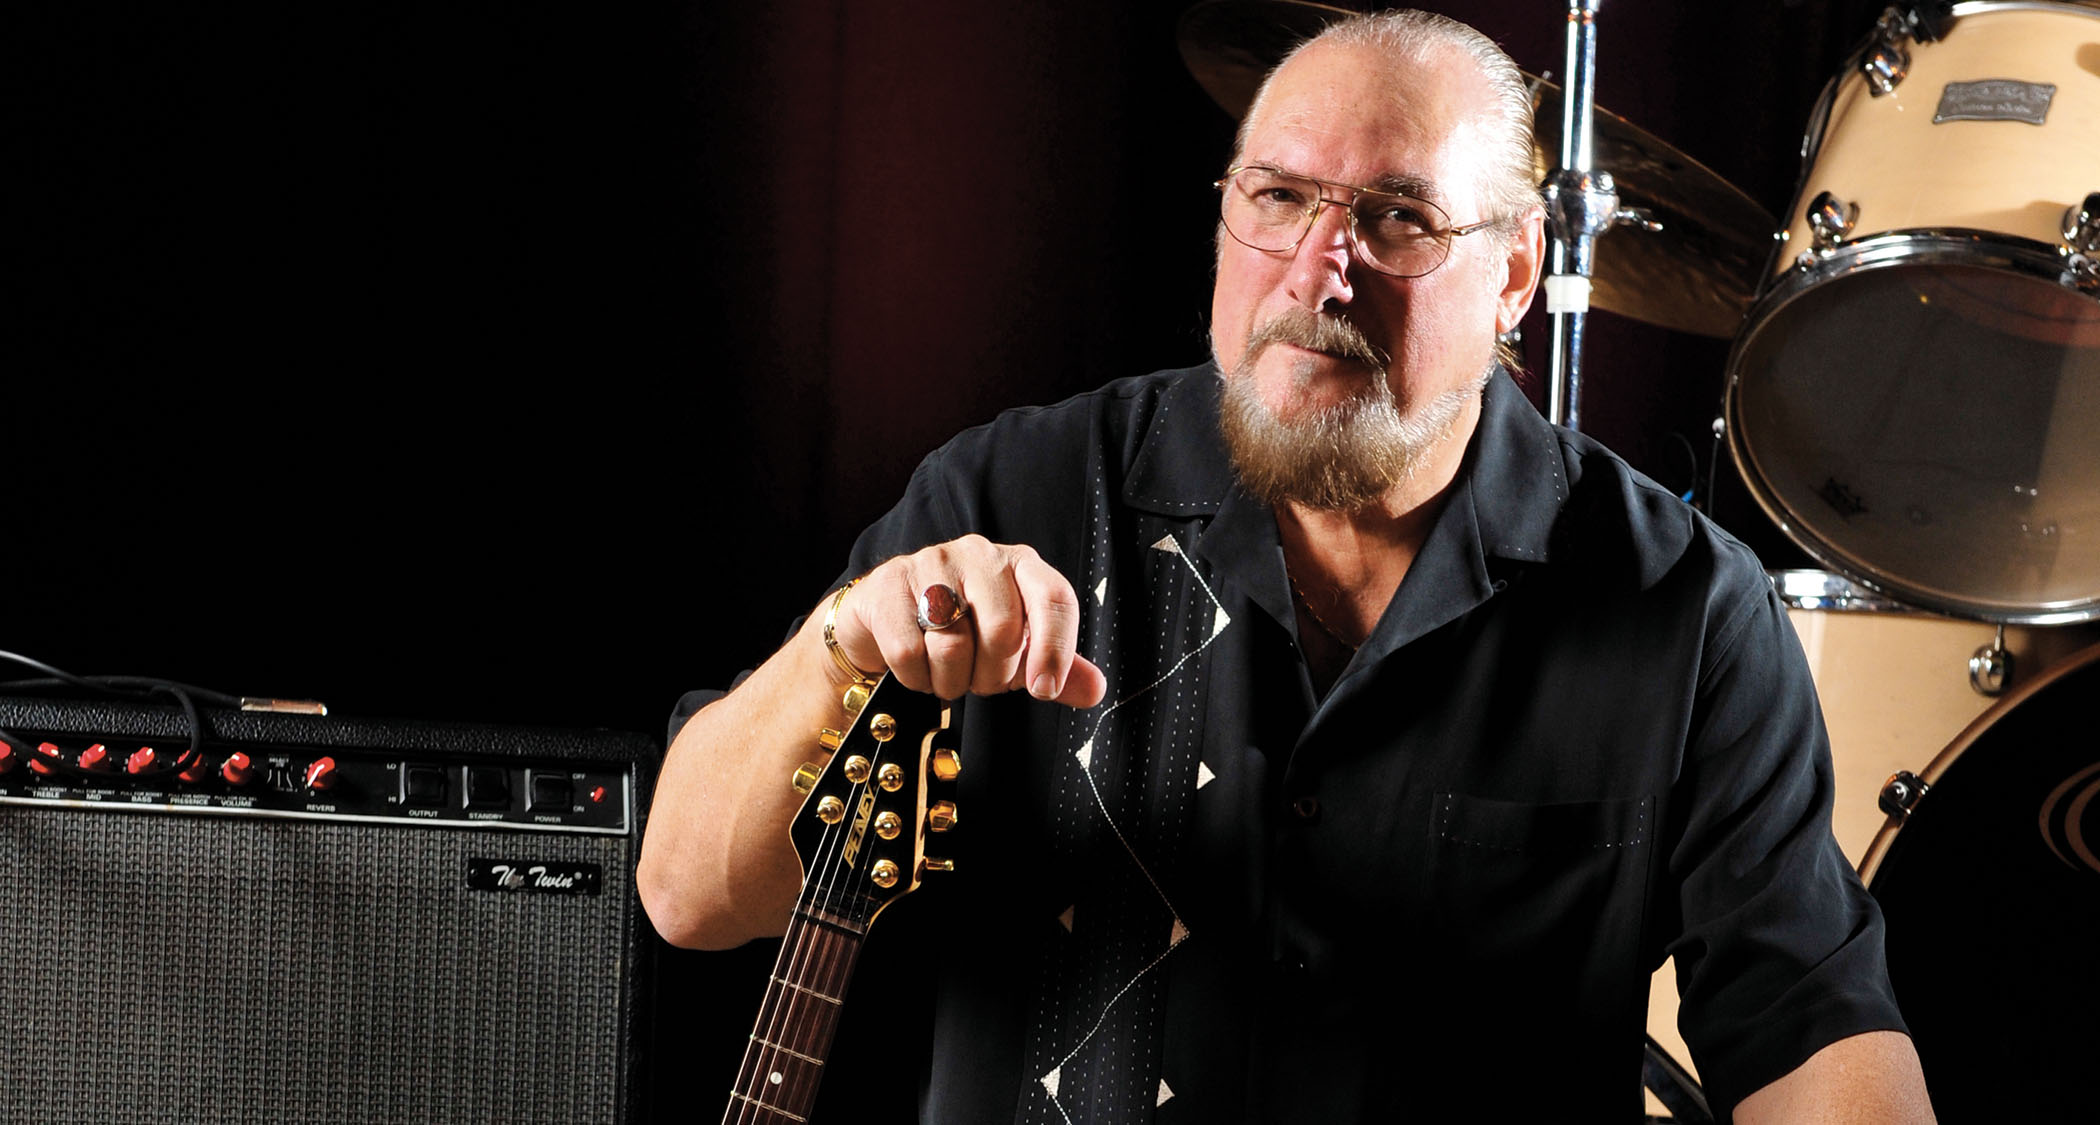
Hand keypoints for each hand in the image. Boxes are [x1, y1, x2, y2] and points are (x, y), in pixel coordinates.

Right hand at [831, 535, 1106, 707]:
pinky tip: (916, 669)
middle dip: (992, 675)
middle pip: (1003, 630)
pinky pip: (909, 652)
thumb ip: (1056, 668)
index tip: (1044, 691)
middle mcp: (979, 554)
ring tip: (947, 675)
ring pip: (953, 645)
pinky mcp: (889, 584)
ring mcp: (931, 563)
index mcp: (1020, 564)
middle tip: (979, 679)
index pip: (1054, 598)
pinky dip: (915, 678)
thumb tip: (1095, 689)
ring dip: (952, 681)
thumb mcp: (1015, 651)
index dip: (1056, 650)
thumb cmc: (963, 633)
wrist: (886, 621)